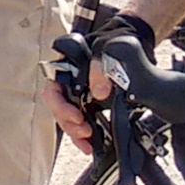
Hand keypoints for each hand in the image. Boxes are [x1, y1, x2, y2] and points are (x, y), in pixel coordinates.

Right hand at [51, 12, 156, 153]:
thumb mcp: (105, 48)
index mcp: (65, 69)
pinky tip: (92, 144)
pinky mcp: (92, 105)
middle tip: (84, 131)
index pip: (53, 90)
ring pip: (70, 119)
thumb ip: (99, 68)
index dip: (61, 106)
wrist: (132, 43)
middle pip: (59, 109)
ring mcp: (80, 95)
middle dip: (69, 124)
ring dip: (76, 132)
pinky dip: (87, 135)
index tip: (77, 116)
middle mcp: (69, 84)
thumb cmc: (112, 40)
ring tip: (88, 143)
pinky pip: (84, 122)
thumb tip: (99, 92)